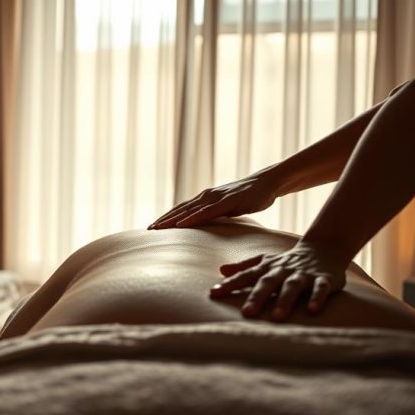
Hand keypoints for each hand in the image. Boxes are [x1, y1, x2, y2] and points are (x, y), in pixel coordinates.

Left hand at [149, 173, 279, 228]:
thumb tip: (206, 228)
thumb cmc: (247, 197)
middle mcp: (206, 196)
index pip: (181, 210)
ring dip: (171, 220)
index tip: (152, 228)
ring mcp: (216, 198)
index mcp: (204, 199)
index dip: (166, 219)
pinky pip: (206, 212)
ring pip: (189, 211)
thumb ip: (215, 215)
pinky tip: (181, 225)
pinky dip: (192, 218)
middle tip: (147, 231)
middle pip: (180, 210)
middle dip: (163, 220)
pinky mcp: (227, 202)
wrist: (267, 183)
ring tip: (157, 228)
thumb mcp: (228, 209)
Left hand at [208, 241, 348, 319]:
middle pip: (268, 282)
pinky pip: (320, 289)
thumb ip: (244, 267)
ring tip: (276, 318)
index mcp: (267, 267)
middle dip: (257, 297)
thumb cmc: (288, 261)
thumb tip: (221, 270)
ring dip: (285, 301)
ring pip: (292, 287)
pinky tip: (311, 311)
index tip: (213, 294)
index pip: (246, 276)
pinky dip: (316, 298)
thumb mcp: (265, 261)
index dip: (230, 284)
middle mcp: (283, 270)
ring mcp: (303, 274)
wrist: (324, 248)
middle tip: (246, 313)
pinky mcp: (324, 279)